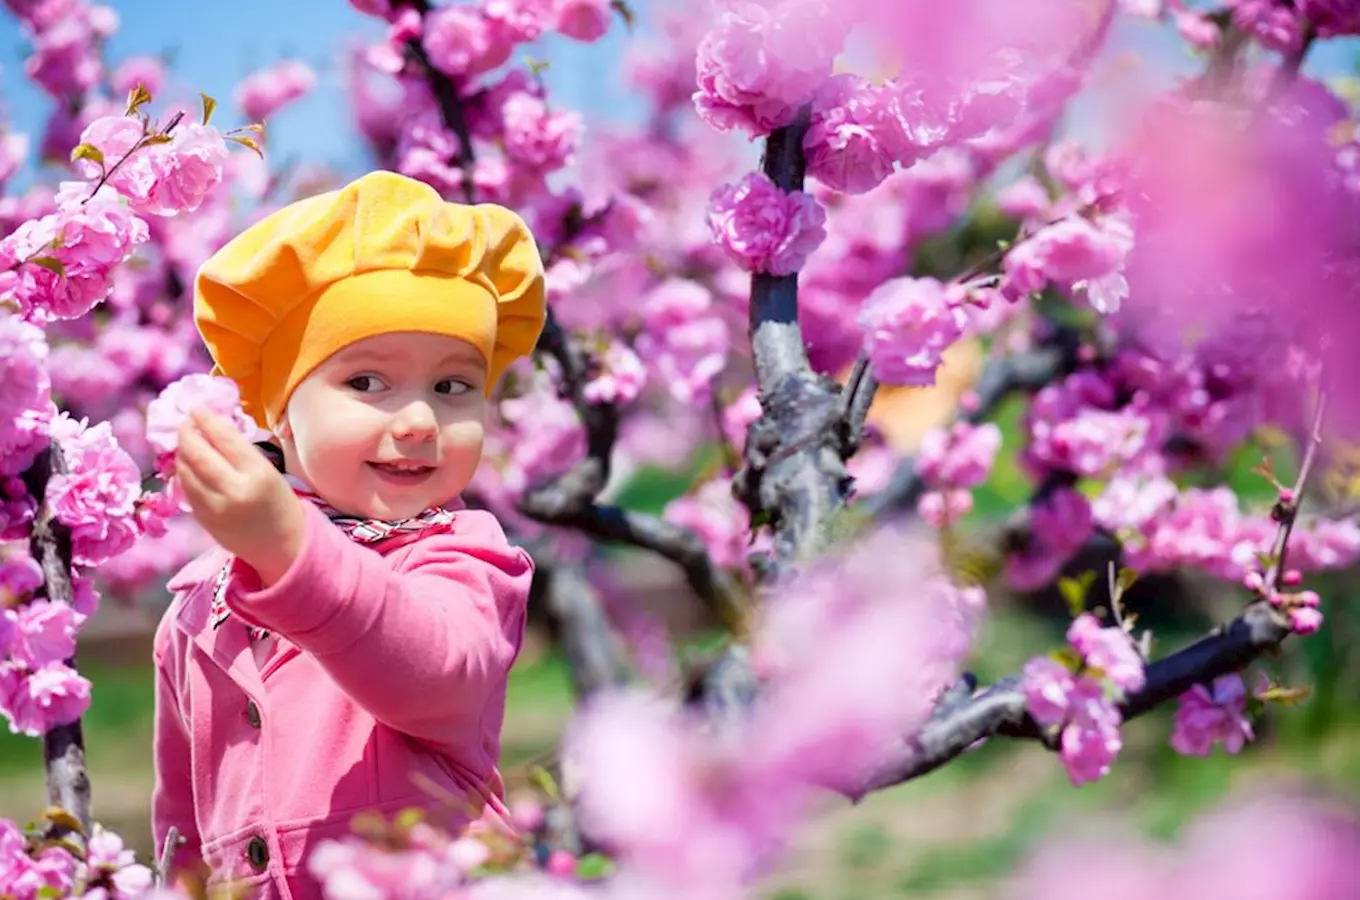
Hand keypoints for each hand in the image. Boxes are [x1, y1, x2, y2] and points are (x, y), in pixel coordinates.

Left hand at [175, 407, 304, 585]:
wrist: (283, 545)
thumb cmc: (279, 503)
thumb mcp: (268, 472)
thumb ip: (239, 453)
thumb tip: (210, 428)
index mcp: (258, 474)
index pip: (225, 439)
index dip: (207, 420)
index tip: (197, 408)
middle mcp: (234, 490)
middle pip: (199, 454)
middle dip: (187, 434)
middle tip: (184, 422)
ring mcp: (216, 508)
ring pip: (186, 472)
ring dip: (181, 453)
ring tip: (183, 442)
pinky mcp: (204, 520)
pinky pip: (186, 490)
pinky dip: (183, 473)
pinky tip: (186, 465)